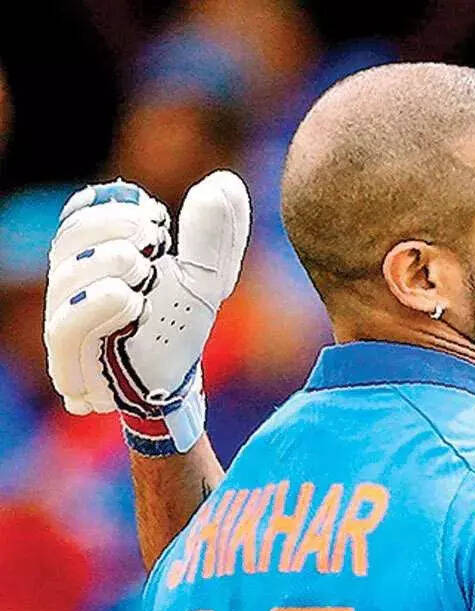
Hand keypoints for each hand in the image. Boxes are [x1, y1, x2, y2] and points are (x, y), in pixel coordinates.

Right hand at [44, 171, 249, 454]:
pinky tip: (129, 298)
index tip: (157, 216)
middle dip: (118, 228)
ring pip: (67, 275)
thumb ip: (215, 233)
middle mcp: (72, 282)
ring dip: (112, 263)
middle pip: (72, 236)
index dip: (114, 206)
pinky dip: (97, 304)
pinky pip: (65, 324)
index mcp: (96, 254)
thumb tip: (224, 181)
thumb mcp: (207, 277)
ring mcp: (65, 318)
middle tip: (156, 239)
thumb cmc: (179, 324)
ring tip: (145, 275)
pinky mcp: (66, 358)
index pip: (82, 213)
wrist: (175, 380)